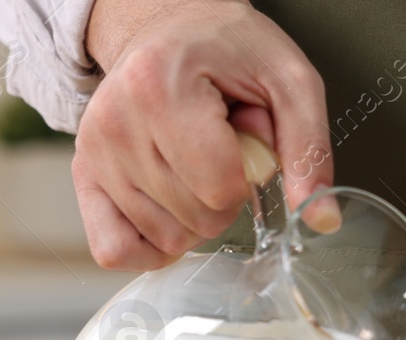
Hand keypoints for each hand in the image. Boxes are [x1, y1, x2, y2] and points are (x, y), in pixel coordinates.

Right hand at [76, 0, 333, 269]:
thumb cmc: (227, 48)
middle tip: (217, 146)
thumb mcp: (287, 80)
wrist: (168, 25)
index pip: (220, 189)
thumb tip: (321, 218)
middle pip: (196, 219)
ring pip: (166, 239)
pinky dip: (150, 245)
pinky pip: (114, 250)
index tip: (240, 139)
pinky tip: (170, 210)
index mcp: (159, 88)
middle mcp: (115, 123)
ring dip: (194, 215)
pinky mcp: (84, 176)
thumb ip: (308, 149)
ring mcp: (94, 153)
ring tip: (192, 160)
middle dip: (223, 197)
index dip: (246, 179)